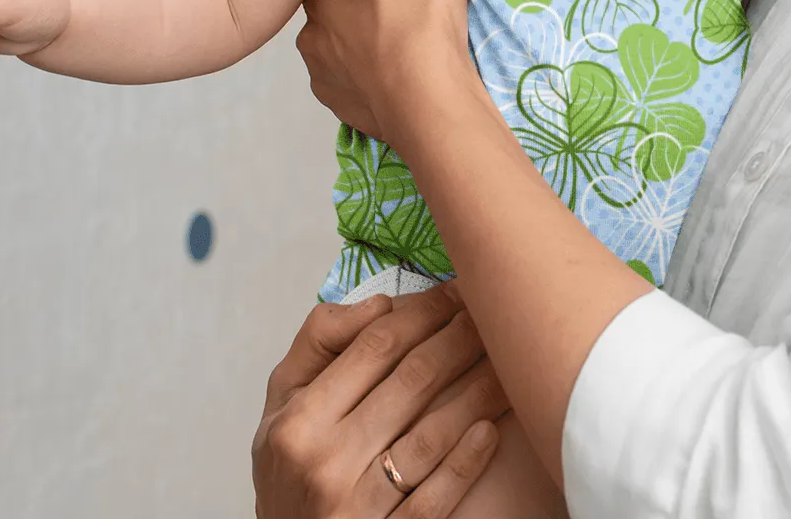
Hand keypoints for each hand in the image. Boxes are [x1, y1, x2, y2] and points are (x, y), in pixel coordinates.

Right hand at [254, 284, 508, 517]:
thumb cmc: (290, 469)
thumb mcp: (281, 406)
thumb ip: (318, 344)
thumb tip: (381, 304)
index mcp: (298, 420)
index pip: (374, 347)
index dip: (424, 312)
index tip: (456, 292)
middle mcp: (325, 460)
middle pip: (411, 382)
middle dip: (460, 340)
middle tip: (493, 314)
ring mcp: (357, 505)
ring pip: (431, 436)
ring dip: (478, 392)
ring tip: (508, 363)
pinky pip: (435, 498)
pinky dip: (465, 463)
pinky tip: (490, 431)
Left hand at [287, 0, 474, 146]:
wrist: (430, 98)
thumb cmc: (413, 2)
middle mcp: (313, 23)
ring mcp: (330, 69)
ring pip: (346, 39)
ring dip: (369, 32)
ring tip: (410, 26)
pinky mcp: (350, 104)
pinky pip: (358, 81)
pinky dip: (375, 72)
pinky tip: (403, 65)